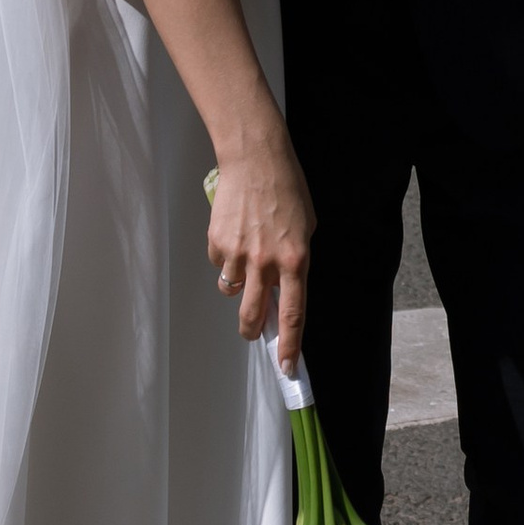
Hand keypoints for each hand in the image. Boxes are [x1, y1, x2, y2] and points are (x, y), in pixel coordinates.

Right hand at [208, 126, 314, 370]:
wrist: (255, 157)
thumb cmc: (287, 189)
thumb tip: (283, 291)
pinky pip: (220, 265)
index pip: (293, 314)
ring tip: (246, 260)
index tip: (287, 368)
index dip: (289, 345)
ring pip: (231, 292)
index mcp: (295, 259)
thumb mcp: (306, 227)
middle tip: (254, 331)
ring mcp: (239, 253)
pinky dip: (226, 259)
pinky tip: (235, 234)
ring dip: (238, 288)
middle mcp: (266, 262)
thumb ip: (296, 262)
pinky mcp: (217, 243)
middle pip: (253, 317)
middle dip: (253, 331)